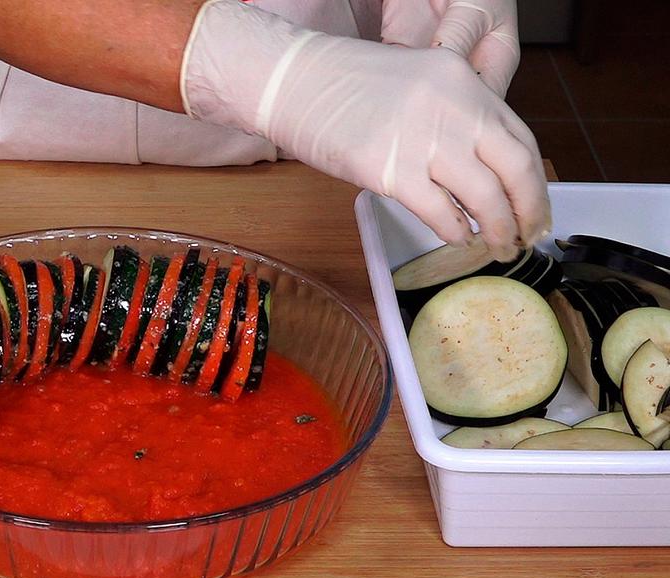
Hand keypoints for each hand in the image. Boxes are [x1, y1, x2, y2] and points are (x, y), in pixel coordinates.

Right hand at [182, 0, 547, 260]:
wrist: (293, 80)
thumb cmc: (343, 85)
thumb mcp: (418, 83)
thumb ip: (452, 116)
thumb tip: (476, 168)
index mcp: (463, 82)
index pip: (519, 139)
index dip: (534, 183)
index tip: (534, 208)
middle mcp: (454, 107)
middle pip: (515, 170)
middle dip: (528, 212)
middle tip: (526, 237)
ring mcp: (424, 140)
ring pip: (484, 197)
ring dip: (495, 230)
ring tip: (494, 247)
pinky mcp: (392, 170)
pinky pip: (440, 212)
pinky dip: (454, 231)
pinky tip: (454, 238)